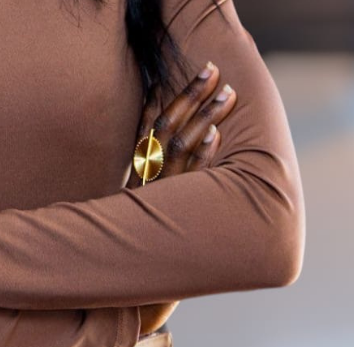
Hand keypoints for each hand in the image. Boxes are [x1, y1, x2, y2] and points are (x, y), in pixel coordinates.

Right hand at [132, 61, 238, 334]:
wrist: (126, 285)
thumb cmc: (137, 231)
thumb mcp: (139, 190)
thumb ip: (148, 156)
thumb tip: (160, 112)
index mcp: (138, 166)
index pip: (154, 121)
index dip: (176, 93)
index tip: (199, 69)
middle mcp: (147, 175)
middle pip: (169, 126)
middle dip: (193, 96)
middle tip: (214, 70)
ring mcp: (162, 193)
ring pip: (182, 147)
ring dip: (205, 117)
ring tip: (227, 94)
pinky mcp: (176, 212)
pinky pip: (190, 181)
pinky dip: (201, 156)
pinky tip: (215, 136)